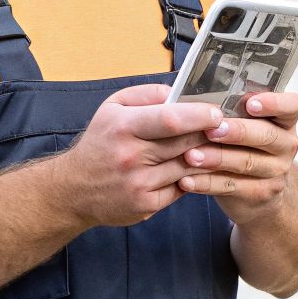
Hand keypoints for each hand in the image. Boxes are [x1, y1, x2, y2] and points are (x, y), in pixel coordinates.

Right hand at [50, 82, 226, 227]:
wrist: (73, 189)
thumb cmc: (99, 143)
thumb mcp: (113, 108)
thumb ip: (146, 94)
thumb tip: (178, 93)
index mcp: (123, 127)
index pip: (170, 119)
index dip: (199, 116)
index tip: (217, 113)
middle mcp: (131, 157)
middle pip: (185, 143)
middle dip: (209, 134)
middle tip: (224, 128)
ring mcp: (139, 184)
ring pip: (188, 167)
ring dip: (206, 157)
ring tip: (214, 147)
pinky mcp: (146, 205)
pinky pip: (182, 187)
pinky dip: (192, 177)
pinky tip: (194, 168)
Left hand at [175, 91, 297, 225]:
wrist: (260, 195)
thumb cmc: (244, 147)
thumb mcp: (245, 125)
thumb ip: (228, 108)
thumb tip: (182, 94)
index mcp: (283, 120)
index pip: (292, 106)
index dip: (275, 103)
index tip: (251, 103)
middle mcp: (285, 144)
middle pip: (266, 135)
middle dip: (238, 132)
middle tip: (211, 130)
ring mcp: (276, 171)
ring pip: (247, 162)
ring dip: (217, 158)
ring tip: (191, 156)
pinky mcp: (260, 193)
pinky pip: (232, 187)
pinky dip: (207, 183)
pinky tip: (187, 180)